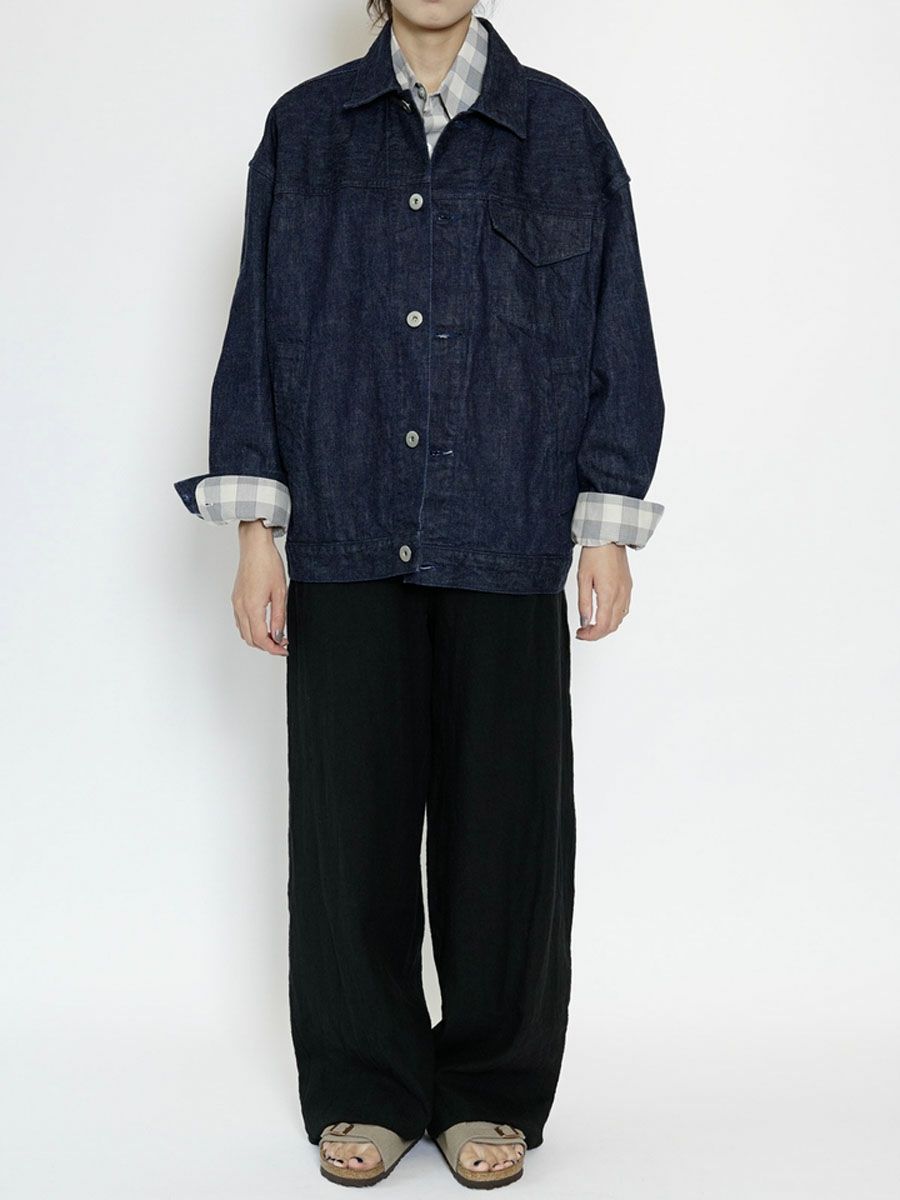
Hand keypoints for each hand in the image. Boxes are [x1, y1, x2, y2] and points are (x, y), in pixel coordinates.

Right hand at [231, 520, 288, 655]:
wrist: (254, 547)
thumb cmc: (268, 564)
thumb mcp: (280, 593)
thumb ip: (279, 618)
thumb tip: (278, 636)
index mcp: (252, 607)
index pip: (260, 638)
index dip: (273, 648)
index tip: (284, 649)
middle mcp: (240, 607)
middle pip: (250, 639)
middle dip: (266, 645)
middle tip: (282, 643)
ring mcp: (236, 603)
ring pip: (244, 632)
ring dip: (258, 638)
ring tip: (275, 634)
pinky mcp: (236, 598)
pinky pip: (241, 621)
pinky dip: (251, 628)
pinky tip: (264, 624)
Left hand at [575, 544, 631, 640]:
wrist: (609, 537)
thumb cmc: (594, 554)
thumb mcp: (583, 579)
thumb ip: (584, 603)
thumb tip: (585, 621)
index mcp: (608, 594)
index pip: (603, 626)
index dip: (591, 635)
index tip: (580, 634)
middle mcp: (621, 595)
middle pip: (612, 625)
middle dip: (597, 633)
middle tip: (584, 631)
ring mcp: (627, 591)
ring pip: (620, 619)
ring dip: (606, 626)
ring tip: (592, 623)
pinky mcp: (628, 586)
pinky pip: (624, 609)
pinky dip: (614, 616)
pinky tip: (604, 613)